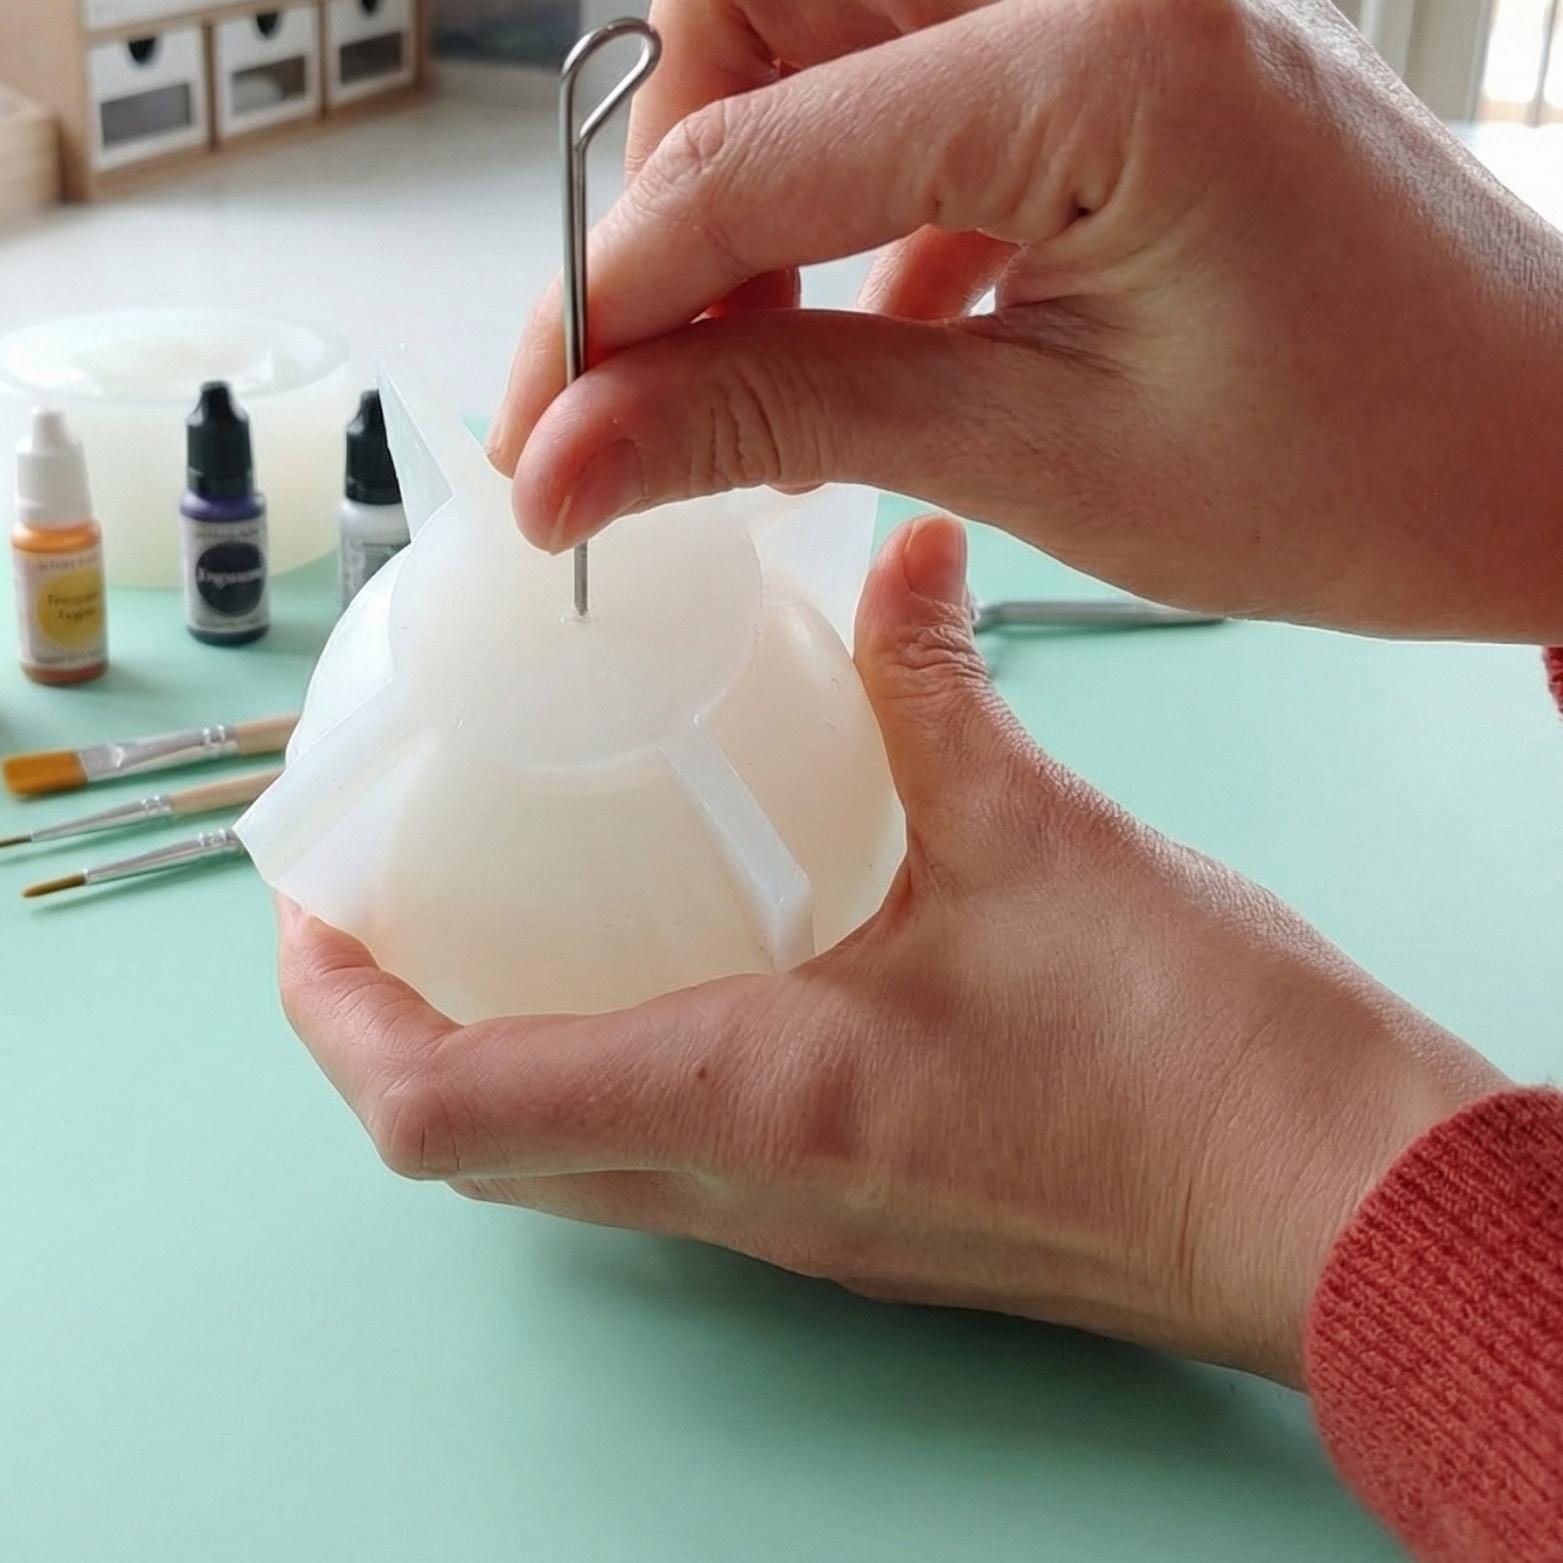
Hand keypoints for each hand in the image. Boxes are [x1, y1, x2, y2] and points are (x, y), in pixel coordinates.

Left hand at [277, 517, 1504, 1383]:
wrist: (1340, 1206)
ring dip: (494, 1043)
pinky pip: (667, 1155)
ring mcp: (799, 1226)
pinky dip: (609, 1056)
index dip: (335, 1010)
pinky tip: (661, 952)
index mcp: (755, 1100)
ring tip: (493, 908)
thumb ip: (932, 682)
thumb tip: (892, 554)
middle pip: (476, 1147)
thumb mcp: (1042, 840)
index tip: (310, 904)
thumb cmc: (1208, 1061)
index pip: (443, 1108)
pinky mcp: (857, 1214)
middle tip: (386, 890)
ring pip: (565, 1160)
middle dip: (390, 1021)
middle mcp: (748, 1193)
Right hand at [488, 0, 1562, 642]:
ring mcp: (1106, 3)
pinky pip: (911, 90)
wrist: (1533, 461)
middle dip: (674, 208)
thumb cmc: (1357, 471)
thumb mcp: (1038, 460)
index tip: (540, 440)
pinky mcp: (1115, 60)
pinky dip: (851, 219)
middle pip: (751, 16)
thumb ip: (788, 417)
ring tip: (763, 389)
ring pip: (815, 43)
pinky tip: (868, 345)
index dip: (609, 308)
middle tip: (656, 384)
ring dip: (752, 213)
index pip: (748, 156)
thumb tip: (579, 454)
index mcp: (1097, 50)